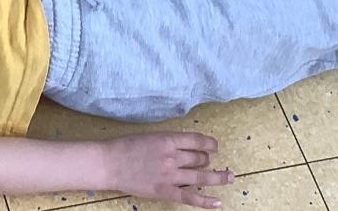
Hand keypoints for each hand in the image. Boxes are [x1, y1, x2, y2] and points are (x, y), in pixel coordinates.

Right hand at [105, 132, 233, 207]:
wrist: (109, 163)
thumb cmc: (125, 147)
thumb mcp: (148, 136)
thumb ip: (168, 141)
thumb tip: (186, 147)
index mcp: (167, 140)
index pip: (196, 140)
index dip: (209, 143)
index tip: (214, 146)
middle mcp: (172, 157)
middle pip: (199, 158)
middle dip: (206, 158)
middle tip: (206, 160)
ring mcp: (171, 176)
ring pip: (200, 176)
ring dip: (217, 176)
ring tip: (229, 176)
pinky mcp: (166, 192)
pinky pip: (190, 198)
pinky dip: (206, 201)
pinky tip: (218, 202)